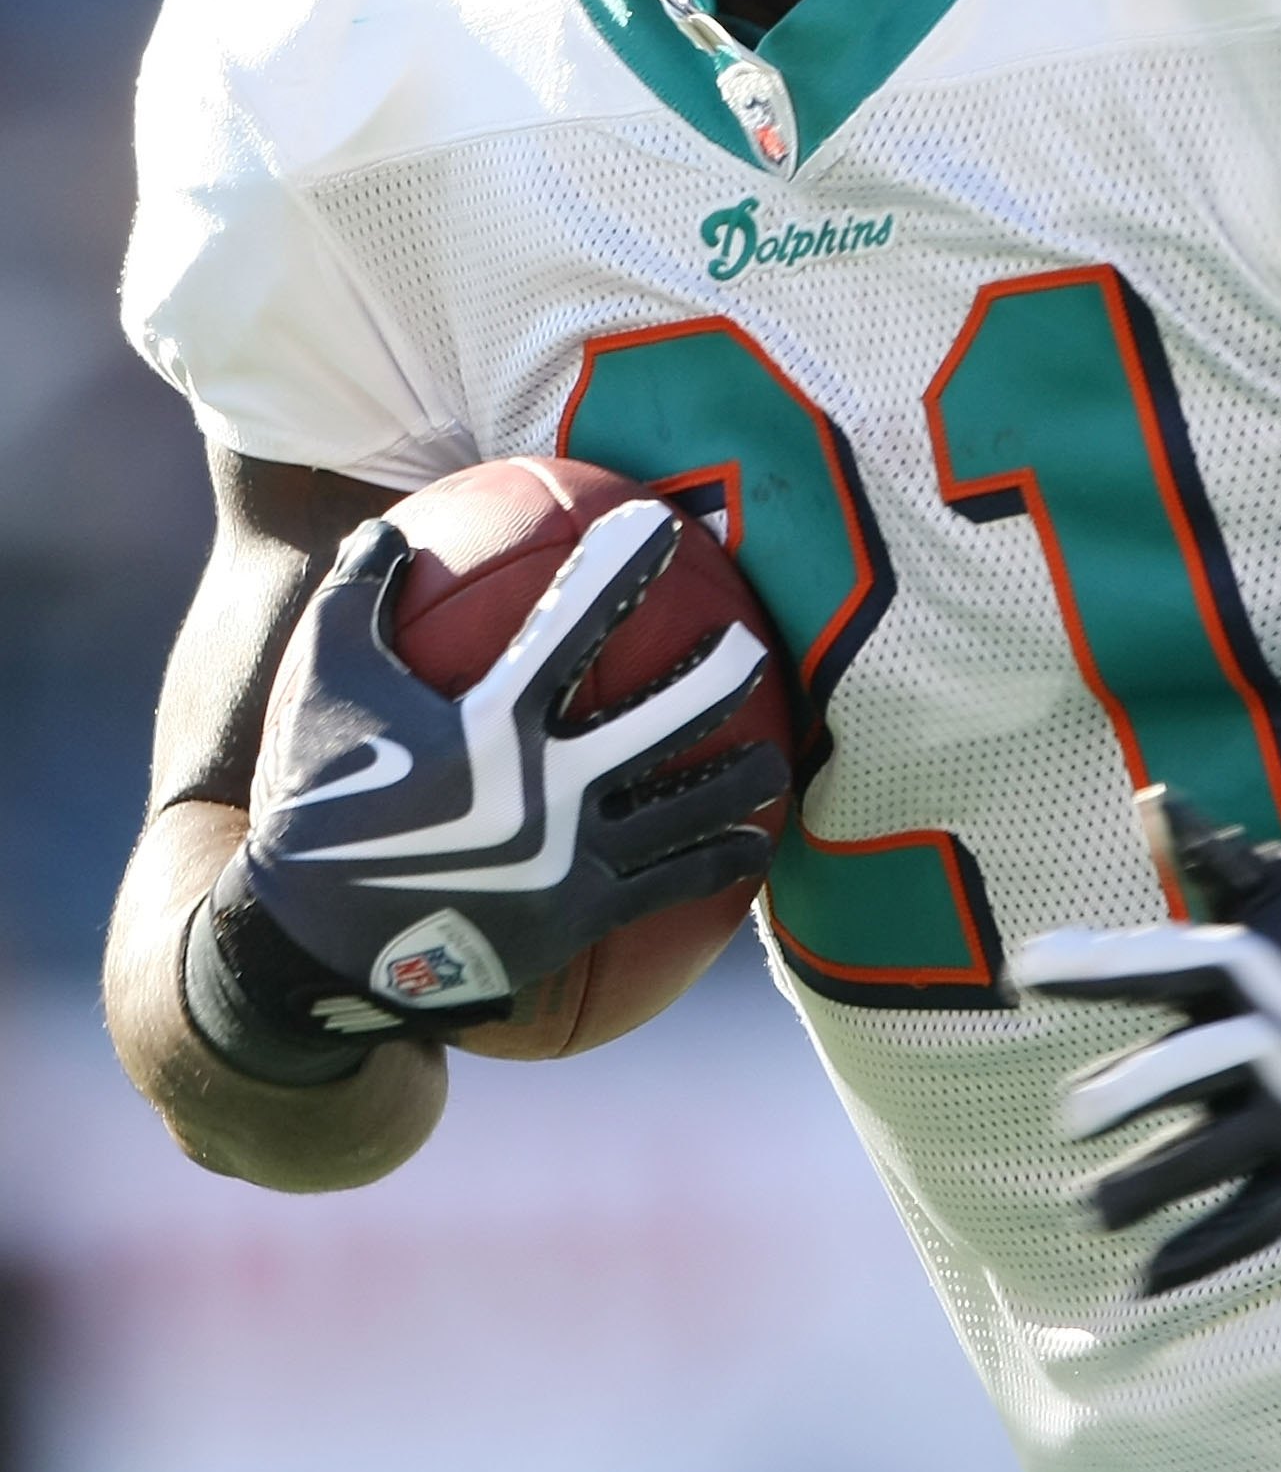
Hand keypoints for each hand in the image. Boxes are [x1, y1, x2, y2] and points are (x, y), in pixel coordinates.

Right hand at [185, 504, 784, 1079]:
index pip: (579, 621)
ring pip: (687, 808)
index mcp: (495, 724)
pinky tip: (755, 847)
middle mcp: (551, 788)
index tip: (661, 525)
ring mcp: (574, 858)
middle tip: (752, 643)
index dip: (625, 565)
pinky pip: (672, 885)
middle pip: (667, 718)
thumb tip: (390, 527)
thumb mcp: (319, 686)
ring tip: (776, 756)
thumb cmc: (315, 801)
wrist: (314, 947)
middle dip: (721, 674)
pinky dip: (722, 861)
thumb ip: (355, 596)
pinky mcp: (582, 916)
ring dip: (741, 776)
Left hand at [1011, 789, 1280, 1292]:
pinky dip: (1201, 1254)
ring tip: (1086, 1209)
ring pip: (1210, 1159)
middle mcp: (1274, 1042)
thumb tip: (1152, 799)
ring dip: (1144, 1186)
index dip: (1095, 968)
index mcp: (1254, 966)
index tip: (1025, 971)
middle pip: (1189, 1072)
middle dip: (1126, 1095)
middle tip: (1069, 1117)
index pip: (1162, 963)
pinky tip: (1142, 1281)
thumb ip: (1213, 858)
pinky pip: (1256, 1224)